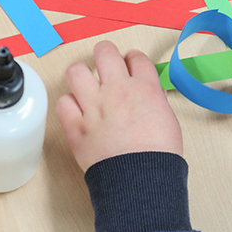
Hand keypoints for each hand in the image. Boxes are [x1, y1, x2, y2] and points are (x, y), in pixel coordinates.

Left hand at [56, 41, 182, 171]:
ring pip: (76, 71)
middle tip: (106, 62)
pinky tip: (77, 109)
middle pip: (105, 52)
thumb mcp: (168, 120)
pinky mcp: (77, 126)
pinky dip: (69, 104)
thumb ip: (154, 101)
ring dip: (81, 74)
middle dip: (105, 53)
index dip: (132, 58)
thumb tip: (146, 95)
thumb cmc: (159, 156)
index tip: (130, 63)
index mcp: (145, 89)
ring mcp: (94, 106)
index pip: (136, 58)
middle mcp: (118, 91)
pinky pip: (63, 102)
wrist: (142, 179)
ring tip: (85, 82)